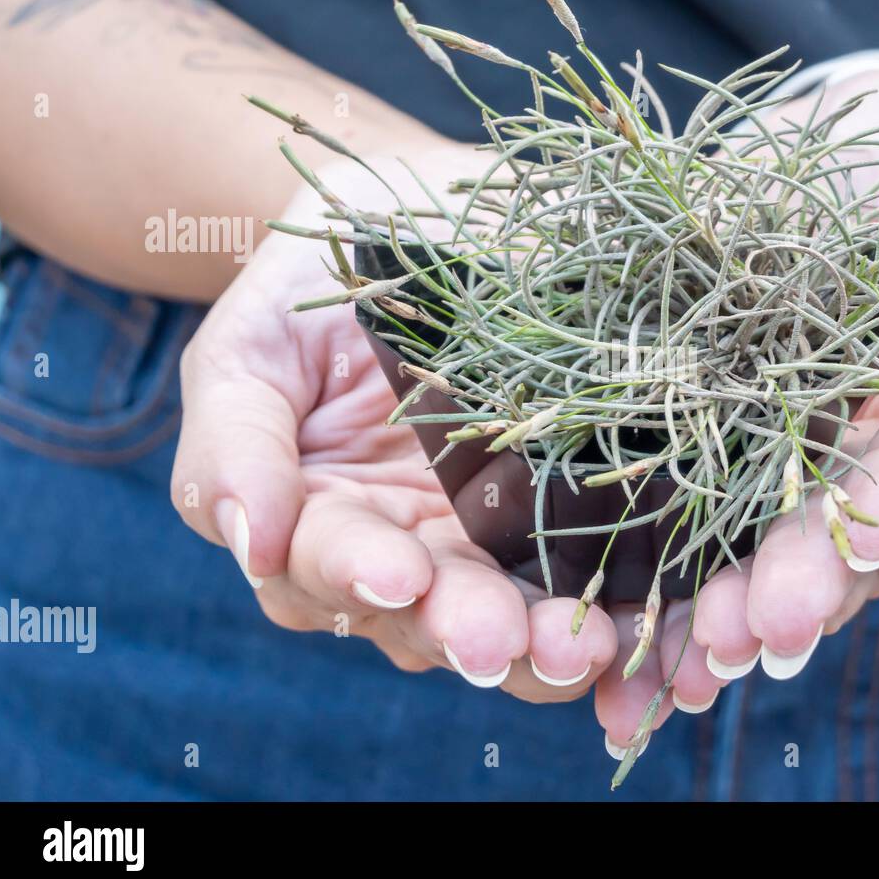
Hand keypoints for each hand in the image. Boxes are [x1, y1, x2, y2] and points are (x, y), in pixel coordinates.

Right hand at [171, 140, 623, 702]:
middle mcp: (405, 552)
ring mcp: (490, 545)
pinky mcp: (566, 519)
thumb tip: (252, 540)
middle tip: (498, 640)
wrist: (413, 230)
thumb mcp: (251, 347)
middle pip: (427, 618)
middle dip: (464, 630)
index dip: (356, 575)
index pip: (326, 568)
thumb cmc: (315, 289)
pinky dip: (616, 612)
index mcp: (319, 524)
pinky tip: (644, 623)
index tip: (399, 573)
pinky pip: (592, 583)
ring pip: (514, 623)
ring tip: (580, 648)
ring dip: (545, 647)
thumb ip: (234, 442)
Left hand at [616, 66, 878, 713]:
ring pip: (790, 563)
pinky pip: (724, 538)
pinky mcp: (754, 465)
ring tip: (669, 661)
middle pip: (856, 544)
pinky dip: (684, 592)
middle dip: (794, 595)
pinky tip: (636, 644)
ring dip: (730, 617)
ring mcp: (832, 476)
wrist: (865, 161)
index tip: (841, 560)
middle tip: (731, 640)